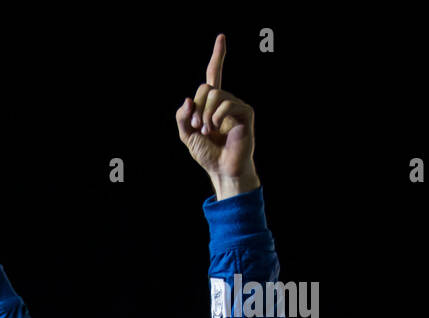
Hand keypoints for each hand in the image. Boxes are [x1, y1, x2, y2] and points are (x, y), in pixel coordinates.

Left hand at [175, 34, 258, 197]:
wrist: (221, 169)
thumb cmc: (206, 154)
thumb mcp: (187, 135)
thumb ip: (183, 117)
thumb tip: (188, 99)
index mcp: (211, 103)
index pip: (214, 75)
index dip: (218, 56)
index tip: (222, 38)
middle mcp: (225, 101)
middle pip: (205, 87)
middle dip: (196, 108)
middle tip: (198, 127)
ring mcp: (236, 105)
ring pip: (214, 95)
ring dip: (205, 115)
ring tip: (208, 131)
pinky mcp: (246, 112)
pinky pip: (226, 104)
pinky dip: (217, 117)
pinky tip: (218, 129)